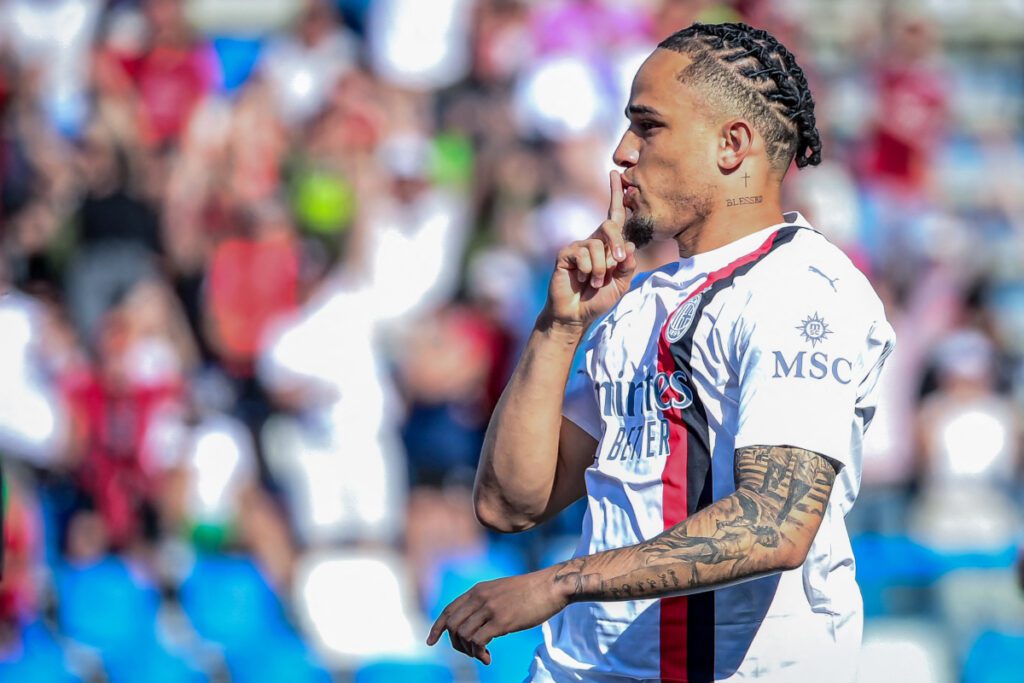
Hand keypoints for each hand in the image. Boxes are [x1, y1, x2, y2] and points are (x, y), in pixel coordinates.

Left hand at [426, 567, 568, 664]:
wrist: (551, 587)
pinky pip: (477, 641)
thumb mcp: (501, 590)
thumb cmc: (530, 591)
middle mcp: (479, 597)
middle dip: (456, 644)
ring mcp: (489, 608)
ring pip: (462, 634)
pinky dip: (478, 653)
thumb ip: (486, 601)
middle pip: (452, 625)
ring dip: (468, 651)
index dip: (437, 627)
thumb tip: (477, 621)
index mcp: (478, 590)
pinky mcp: (501, 621)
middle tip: (471, 652)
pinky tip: (488, 658)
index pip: (448, 610)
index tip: (431, 641)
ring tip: (483, 655)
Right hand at [546, 170, 636, 327]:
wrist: (576, 315)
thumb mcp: (622, 283)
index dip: (616, 194)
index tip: (616, 173)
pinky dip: (588, 270)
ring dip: (601, 269)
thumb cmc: (598, 299)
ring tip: (594, 282)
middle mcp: (593, 241)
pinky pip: (583, 254)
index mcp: (608, 245)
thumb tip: (629, 245)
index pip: (615, 216)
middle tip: (617, 261)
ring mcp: (578, 246)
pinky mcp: (565, 254)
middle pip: (609, 226)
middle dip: (616, 243)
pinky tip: (581, 279)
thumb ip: (628, 265)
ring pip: (597, 246)